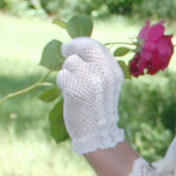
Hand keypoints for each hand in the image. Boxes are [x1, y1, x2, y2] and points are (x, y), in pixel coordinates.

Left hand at [55, 38, 125, 154]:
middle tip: (65, 50)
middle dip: (72, 47)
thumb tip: (77, 46)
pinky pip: (62, 75)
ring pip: (71, 62)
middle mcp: (104, 73)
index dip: (82, 42)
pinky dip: (62, 83)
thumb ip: (97, 67)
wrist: (97, 133)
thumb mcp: (105, 84)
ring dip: (67, 71)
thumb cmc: (98, 108)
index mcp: (114, 71)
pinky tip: (68, 93)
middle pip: (84, 47)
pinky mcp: (76, 89)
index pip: (97, 47)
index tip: (72, 46)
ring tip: (73, 85)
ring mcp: (91, 81)